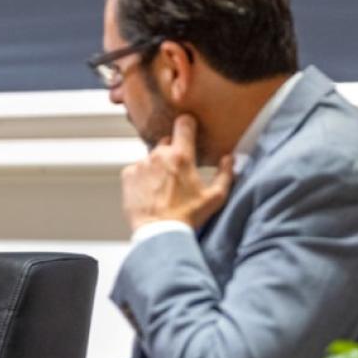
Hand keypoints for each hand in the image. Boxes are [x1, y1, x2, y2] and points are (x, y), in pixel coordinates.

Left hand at [121, 114, 235, 230]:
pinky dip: (142, 177)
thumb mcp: (214, 197)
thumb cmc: (187, 216)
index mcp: (181, 156)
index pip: (184, 124)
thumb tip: (229, 159)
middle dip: (173, 153)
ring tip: (163, 187)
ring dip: (157, 166)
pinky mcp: (127, 175)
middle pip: (167, 143)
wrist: (160, 233)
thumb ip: (225, 174)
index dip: (187, 124)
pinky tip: (150, 191)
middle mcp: (158, 155)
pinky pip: (136, 169)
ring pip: (151, 158)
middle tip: (178, 172)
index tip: (189, 128)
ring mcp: (141, 164)